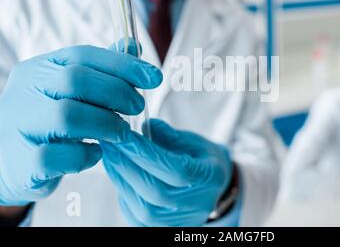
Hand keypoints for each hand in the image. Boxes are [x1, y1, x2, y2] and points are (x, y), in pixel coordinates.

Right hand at [0, 45, 161, 205]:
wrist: (6, 157)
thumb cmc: (47, 117)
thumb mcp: (67, 87)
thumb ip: (100, 68)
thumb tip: (133, 45)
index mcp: (41, 68)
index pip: (84, 55)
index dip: (124, 64)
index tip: (154, 77)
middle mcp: (27, 90)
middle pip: (77, 80)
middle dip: (117, 93)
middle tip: (137, 107)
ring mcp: (22, 125)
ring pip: (68, 116)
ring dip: (106, 124)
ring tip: (120, 132)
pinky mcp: (23, 160)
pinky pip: (60, 156)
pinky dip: (86, 156)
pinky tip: (94, 153)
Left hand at [101, 119, 232, 226]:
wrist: (213, 188)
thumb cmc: (201, 161)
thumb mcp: (193, 141)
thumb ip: (170, 135)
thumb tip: (145, 127)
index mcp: (210, 178)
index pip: (176, 169)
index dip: (146, 154)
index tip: (124, 137)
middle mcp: (198, 205)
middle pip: (157, 193)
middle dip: (127, 167)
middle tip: (110, 146)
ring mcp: (181, 222)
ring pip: (144, 209)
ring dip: (121, 181)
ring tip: (111, 158)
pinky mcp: (164, 230)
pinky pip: (137, 217)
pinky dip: (125, 196)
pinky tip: (120, 176)